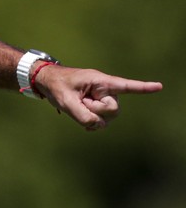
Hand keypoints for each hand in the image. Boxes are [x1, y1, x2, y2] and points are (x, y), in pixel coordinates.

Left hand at [34, 65, 162, 130]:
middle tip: (78, 101)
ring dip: (91, 116)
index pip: (126, 86)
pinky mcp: (98, 105)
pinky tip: (84, 122)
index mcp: (101, 81)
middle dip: (95, 111)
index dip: (143, 88)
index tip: (159, 86)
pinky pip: (101, 121)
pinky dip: (92, 123)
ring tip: (77, 105)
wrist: (48, 82)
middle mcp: (106, 89)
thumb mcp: (66, 101)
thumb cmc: (57, 86)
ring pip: (107, 117)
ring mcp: (103, 98)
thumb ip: (83, 116)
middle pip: (113, 110)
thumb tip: (98, 126)